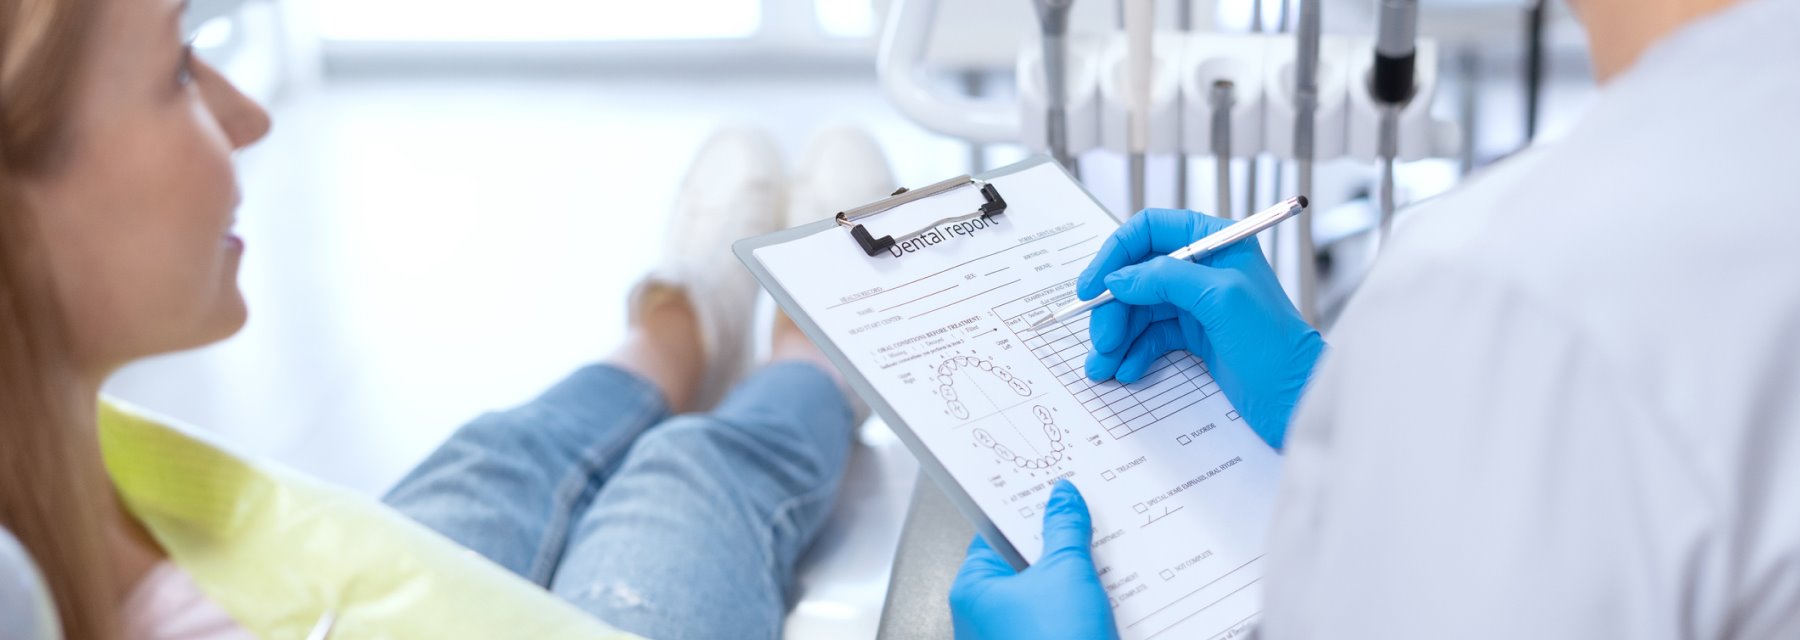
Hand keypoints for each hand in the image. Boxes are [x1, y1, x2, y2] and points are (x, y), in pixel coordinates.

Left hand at [950, 480, 1117, 639]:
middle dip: (1058, 545)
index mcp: (973, 589)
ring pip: (1045, 593)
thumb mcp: (1067, 573)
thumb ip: (1064, 529)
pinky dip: (1081, 607)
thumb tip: (1062, 498)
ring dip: (1075, 578)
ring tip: (1104, 557)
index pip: (995, 533)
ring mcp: (1010, 638)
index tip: (1053, 492)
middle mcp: (983, 617)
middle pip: (1023, 563)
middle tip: (1087, 521)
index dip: (1027, 511)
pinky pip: (1059, 620)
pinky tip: (1109, 595)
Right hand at [1077, 209, 1324, 449]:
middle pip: (1137, 276)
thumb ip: (1165, 278)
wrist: (1296, 396)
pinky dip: (1133, 352)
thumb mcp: (1219, 297)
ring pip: (1139, 310)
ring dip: (1116, 336)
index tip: (1091, 287)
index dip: (1114, 255)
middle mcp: (1203, 268)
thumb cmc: (1274, 343)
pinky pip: (1151, 337)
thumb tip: (1119, 278)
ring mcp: (1197, 303)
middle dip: (1113, 308)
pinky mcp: (1195, 336)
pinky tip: (1125, 370)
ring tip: (1103, 366)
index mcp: (1215, 241)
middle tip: (1101, 339)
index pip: (1149, 231)